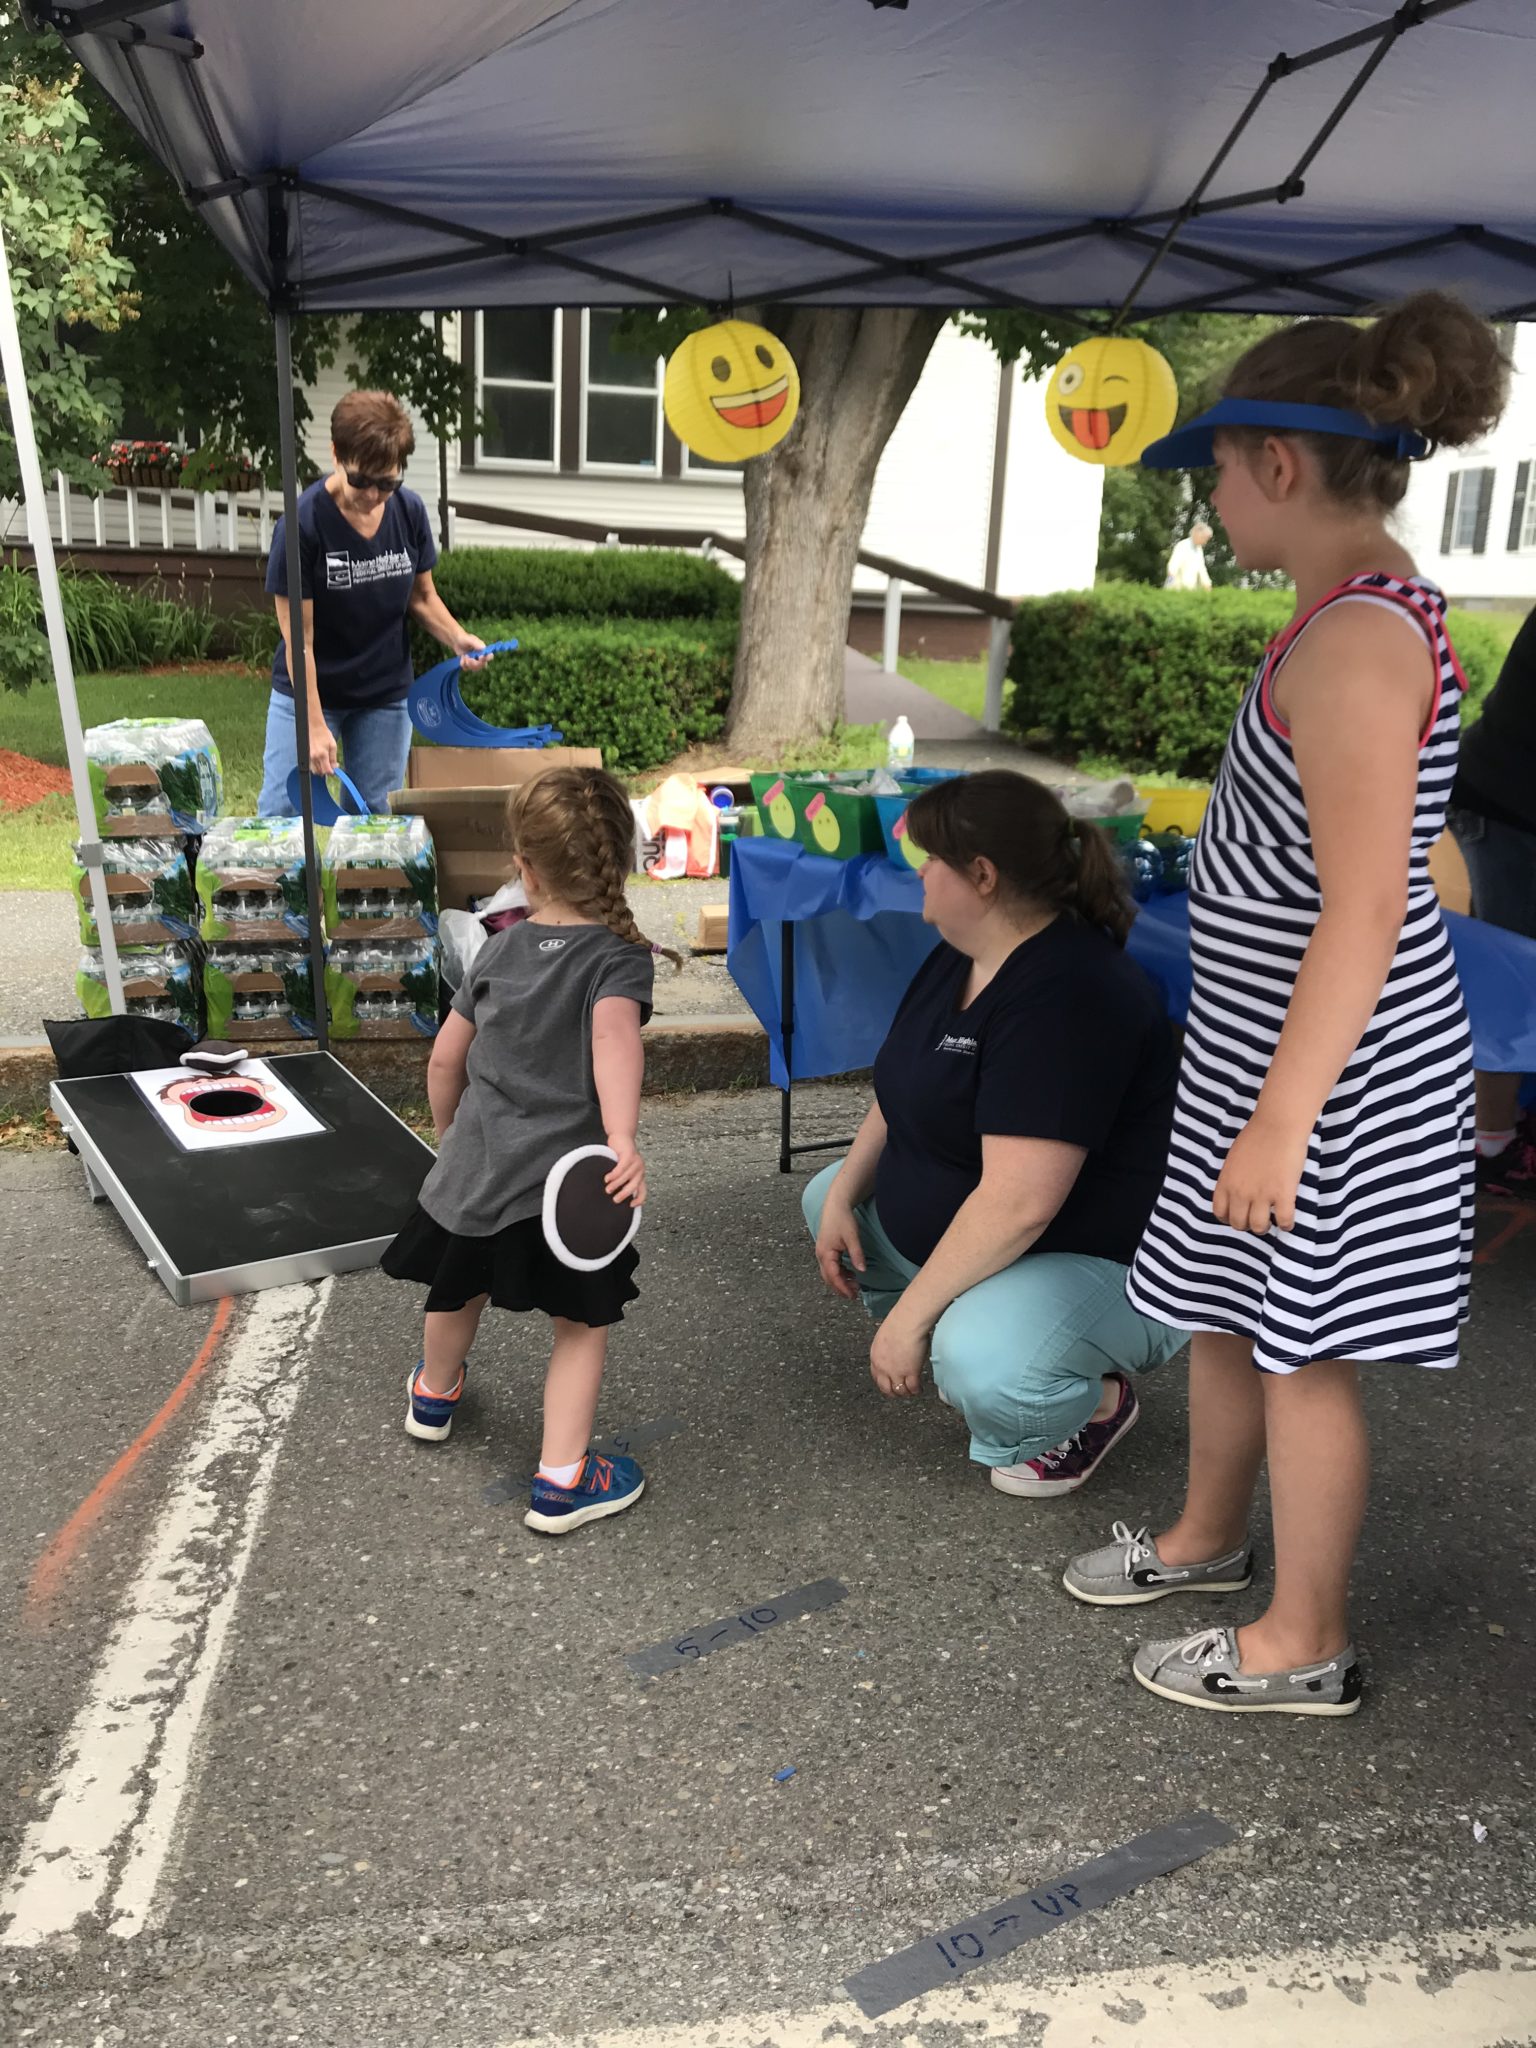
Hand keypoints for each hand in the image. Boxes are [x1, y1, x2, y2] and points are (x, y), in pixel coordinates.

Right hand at [307, 716, 337, 775]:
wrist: (314, 727)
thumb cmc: (324, 735)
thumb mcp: (333, 745)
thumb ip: (333, 758)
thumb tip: (335, 767)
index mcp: (322, 755)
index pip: (327, 770)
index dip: (332, 773)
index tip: (335, 771)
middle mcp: (314, 757)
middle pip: (320, 772)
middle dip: (327, 771)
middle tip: (332, 766)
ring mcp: (309, 757)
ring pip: (315, 770)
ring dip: (321, 770)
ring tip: (326, 763)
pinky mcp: (306, 756)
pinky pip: (311, 766)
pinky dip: (316, 766)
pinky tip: (321, 760)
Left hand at [457, 633, 489, 670]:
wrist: (456, 641)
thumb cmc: (464, 638)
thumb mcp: (470, 639)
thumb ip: (476, 643)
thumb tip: (483, 648)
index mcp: (483, 650)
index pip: (489, 657)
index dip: (486, 659)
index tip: (480, 657)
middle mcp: (481, 656)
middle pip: (482, 665)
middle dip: (475, 663)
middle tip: (468, 658)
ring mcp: (475, 661)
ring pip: (475, 668)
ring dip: (468, 664)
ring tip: (464, 656)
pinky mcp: (469, 664)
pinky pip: (467, 668)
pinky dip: (463, 664)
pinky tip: (462, 658)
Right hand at [604, 1137, 645, 1207]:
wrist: (621, 1136)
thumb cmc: (619, 1155)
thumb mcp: (622, 1170)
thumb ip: (621, 1180)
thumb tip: (613, 1194)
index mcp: (640, 1175)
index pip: (643, 1191)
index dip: (639, 1200)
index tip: (631, 1206)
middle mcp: (640, 1169)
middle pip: (634, 1186)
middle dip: (624, 1194)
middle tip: (615, 1200)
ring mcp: (636, 1162)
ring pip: (626, 1177)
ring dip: (616, 1184)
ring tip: (607, 1188)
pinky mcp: (629, 1155)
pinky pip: (621, 1168)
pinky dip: (614, 1174)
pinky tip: (607, 1178)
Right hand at [815, 1192, 865, 1300]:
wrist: (836, 1205)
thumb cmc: (843, 1219)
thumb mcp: (852, 1237)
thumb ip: (857, 1254)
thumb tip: (862, 1271)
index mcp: (826, 1253)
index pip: (833, 1276)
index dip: (842, 1288)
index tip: (852, 1295)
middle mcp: (821, 1255)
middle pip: (829, 1278)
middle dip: (840, 1288)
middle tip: (854, 1295)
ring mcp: (822, 1253)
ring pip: (829, 1273)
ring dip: (840, 1281)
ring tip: (855, 1285)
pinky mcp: (826, 1250)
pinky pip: (831, 1267)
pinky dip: (840, 1273)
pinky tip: (850, 1273)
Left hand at [870, 1312, 928, 1398]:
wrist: (907, 1322)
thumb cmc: (898, 1322)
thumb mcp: (884, 1338)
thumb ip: (886, 1349)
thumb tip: (893, 1352)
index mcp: (875, 1357)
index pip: (876, 1377)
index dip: (884, 1383)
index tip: (889, 1385)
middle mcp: (883, 1368)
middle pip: (886, 1388)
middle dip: (893, 1393)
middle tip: (900, 1392)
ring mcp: (896, 1372)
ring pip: (900, 1391)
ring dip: (906, 1393)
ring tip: (912, 1391)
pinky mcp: (910, 1372)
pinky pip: (913, 1388)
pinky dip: (917, 1390)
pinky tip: (920, 1388)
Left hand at [1212, 1113, 1309, 1234]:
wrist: (1277, 1125)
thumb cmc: (1257, 1136)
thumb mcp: (1234, 1159)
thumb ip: (1233, 1178)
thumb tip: (1237, 1192)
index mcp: (1226, 1183)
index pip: (1220, 1213)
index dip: (1229, 1218)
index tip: (1239, 1215)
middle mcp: (1240, 1192)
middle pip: (1238, 1224)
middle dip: (1247, 1224)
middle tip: (1257, 1218)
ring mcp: (1261, 1195)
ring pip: (1259, 1227)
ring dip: (1265, 1227)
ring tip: (1271, 1221)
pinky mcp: (1283, 1194)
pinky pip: (1284, 1221)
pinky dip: (1287, 1224)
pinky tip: (1288, 1220)